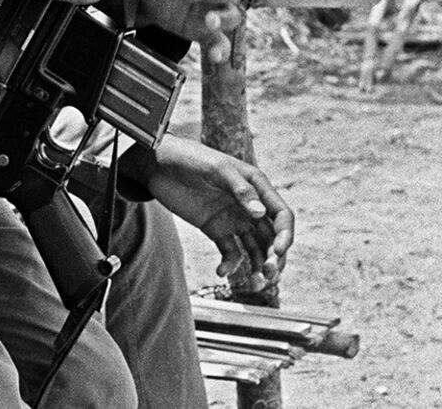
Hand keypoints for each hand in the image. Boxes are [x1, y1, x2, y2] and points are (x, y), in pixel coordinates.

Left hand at [138, 136, 293, 289]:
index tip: (278, 252)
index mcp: (256, 186)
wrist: (157, 163)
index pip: (281, 215)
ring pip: (255, 248)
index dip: (285, 235)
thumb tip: (260, 214)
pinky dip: (230, 264)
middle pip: (271, 237)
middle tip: (268, 274)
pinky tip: (221, 272)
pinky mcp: (215, 229)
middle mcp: (249, 205)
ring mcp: (232, 218)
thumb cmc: (188, 157)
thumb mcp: (215, 169)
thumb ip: (239, 189)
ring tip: (255, 284)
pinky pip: (230, 251)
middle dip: (275, 258)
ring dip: (258, 267)